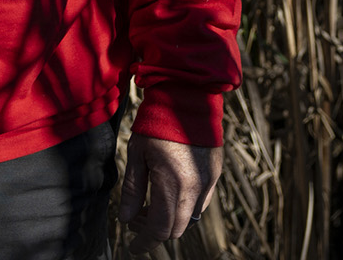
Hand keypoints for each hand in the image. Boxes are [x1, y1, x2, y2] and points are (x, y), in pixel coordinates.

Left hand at [117, 135, 220, 254]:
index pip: (160, 229)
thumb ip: (133, 190)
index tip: (133, 246)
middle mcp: (196, 189)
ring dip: (170, 220)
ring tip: (150, 206)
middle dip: (155, 231)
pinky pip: (201, 203)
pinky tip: (169, 194)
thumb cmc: (157, 124)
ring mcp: (209, 182)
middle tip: (136, 219)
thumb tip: (127, 219)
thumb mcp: (137, 155)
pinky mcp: (215, 174)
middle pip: (176, 229)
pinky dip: (184, 207)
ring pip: (190, 218)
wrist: (188, 98)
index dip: (144, 242)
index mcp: (174, 185)